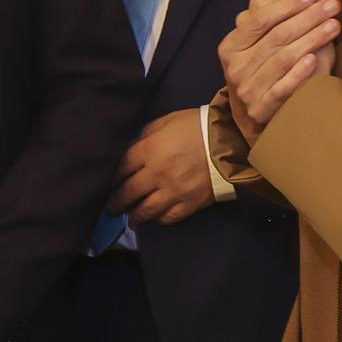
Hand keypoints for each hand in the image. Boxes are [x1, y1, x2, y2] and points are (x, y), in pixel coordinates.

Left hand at [110, 108, 213, 226]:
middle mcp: (156, 174)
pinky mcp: (189, 203)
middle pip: (129, 192)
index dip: (115, 177)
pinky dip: (159, 220)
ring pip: (146, 210)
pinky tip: (154, 219)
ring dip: (135, 216)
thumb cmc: (197, 126)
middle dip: (117, 202)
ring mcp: (172, 192)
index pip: (122, 168)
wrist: (229, 142)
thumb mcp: (167, 121)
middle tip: (112, 208)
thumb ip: (147, 134)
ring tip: (130, 220)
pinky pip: (169, 217)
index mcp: (149, 151)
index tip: (112, 183)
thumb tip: (135, 148)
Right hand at [218, 0, 340, 143]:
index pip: (259, 18)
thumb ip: (271, 1)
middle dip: (306, 18)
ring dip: (310, 40)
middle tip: (333, 5)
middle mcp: (234, 67)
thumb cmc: (269, 65)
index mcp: (232, 44)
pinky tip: (315, 59)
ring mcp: (247, 90)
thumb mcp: (268, 33)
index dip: (286, 4)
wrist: (265, 115)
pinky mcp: (261, 110)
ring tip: (334, 25)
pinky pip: (281, 89)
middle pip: (274, 36)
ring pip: (281, 59)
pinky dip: (298, 74)